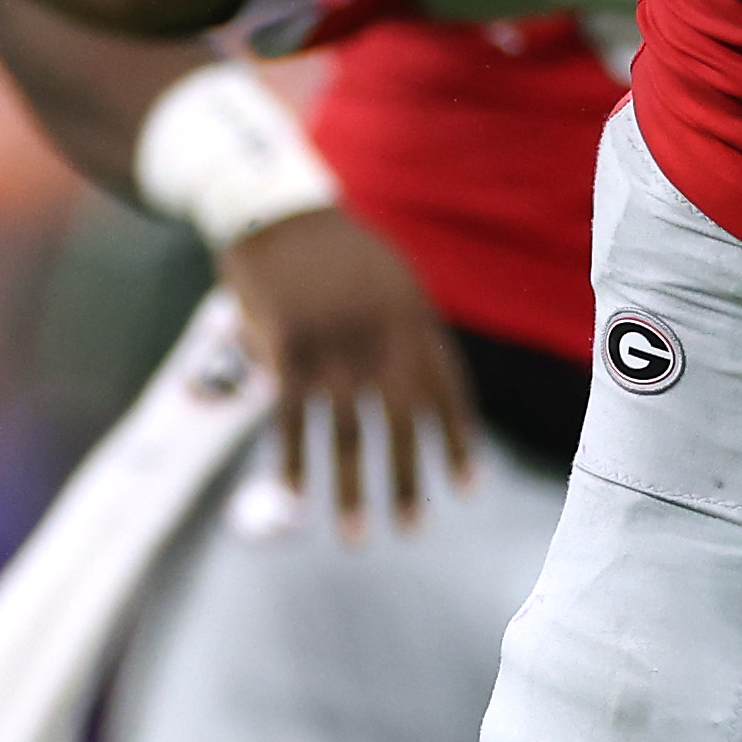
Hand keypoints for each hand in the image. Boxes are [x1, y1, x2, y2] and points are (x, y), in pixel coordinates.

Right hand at [217, 205, 481, 532]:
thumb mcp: (391, 279)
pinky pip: (291, 419)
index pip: (446, 391)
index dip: (455, 441)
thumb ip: (405, 336)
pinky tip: (295, 496)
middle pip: (402, 423)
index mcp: (414, 318)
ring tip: (356, 536)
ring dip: (351, 491)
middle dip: (408, 482)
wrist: (274, 206)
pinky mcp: (286, 347)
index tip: (467, 489)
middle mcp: (382, 336)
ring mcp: (335, 343)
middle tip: (409, 530)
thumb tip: (419, 397)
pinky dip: (293, 461)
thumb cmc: (334, 248)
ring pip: (348, 432)